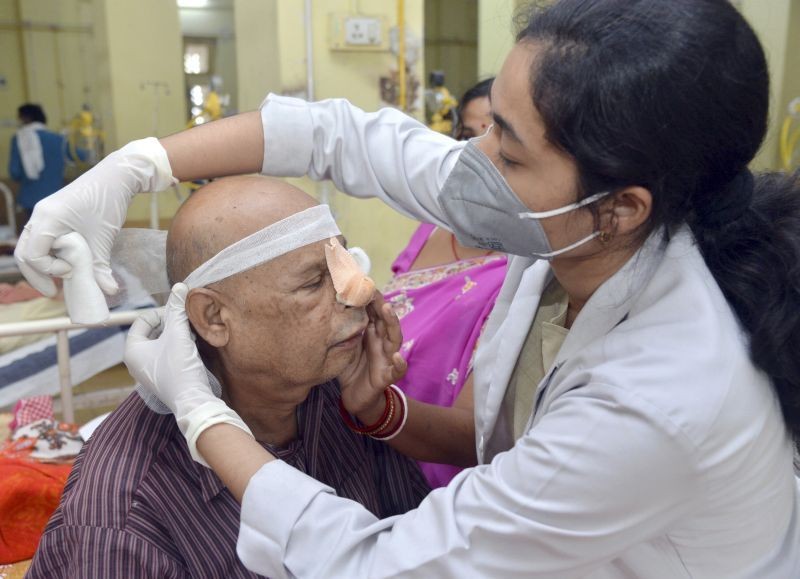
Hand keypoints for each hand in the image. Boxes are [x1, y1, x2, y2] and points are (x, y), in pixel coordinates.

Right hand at [15, 137, 174, 298]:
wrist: (116, 177)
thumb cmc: (109, 202)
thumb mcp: (104, 238)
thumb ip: (101, 267)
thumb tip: (108, 292)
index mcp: (48, 218)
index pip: (33, 254)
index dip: (48, 269)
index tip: (70, 272)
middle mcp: (40, 214)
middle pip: (25, 252)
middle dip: (37, 275)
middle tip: (54, 292)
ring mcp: (44, 213)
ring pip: (32, 245)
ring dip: (43, 265)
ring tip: (61, 281)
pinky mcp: (52, 214)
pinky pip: (42, 238)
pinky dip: (50, 254)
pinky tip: (66, 264)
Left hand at [125, 283, 251, 464]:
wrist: (193, 401)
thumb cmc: (179, 367)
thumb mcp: (178, 334)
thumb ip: (177, 310)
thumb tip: (179, 286)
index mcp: (132, 350)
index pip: (143, 320)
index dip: (162, 312)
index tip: (179, 313)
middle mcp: (136, 361)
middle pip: (152, 331)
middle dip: (170, 323)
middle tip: (186, 321)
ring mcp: (148, 371)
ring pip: (161, 343)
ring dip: (176, 335)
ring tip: (191, 332)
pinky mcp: (162, 378)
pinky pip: (166, 355)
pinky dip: (177, 347)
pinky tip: (192, 346)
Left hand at [338, 293, 407, 417]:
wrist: (356, 397)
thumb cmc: (350, 368)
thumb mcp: (343, 345)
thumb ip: (340, 329)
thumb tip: (325, 305)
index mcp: (371, 333)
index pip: (373, 311)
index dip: (369, 298)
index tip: (360, 283)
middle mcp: (381, 342)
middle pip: (385, 319)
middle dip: (380, 303)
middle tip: (372, 289)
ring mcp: (387, 358)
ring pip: (394, 338)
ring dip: (392, 322)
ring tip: (386, 309)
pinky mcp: (387, 376)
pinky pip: (398, 369)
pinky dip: (400, 363)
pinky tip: (397, 356)